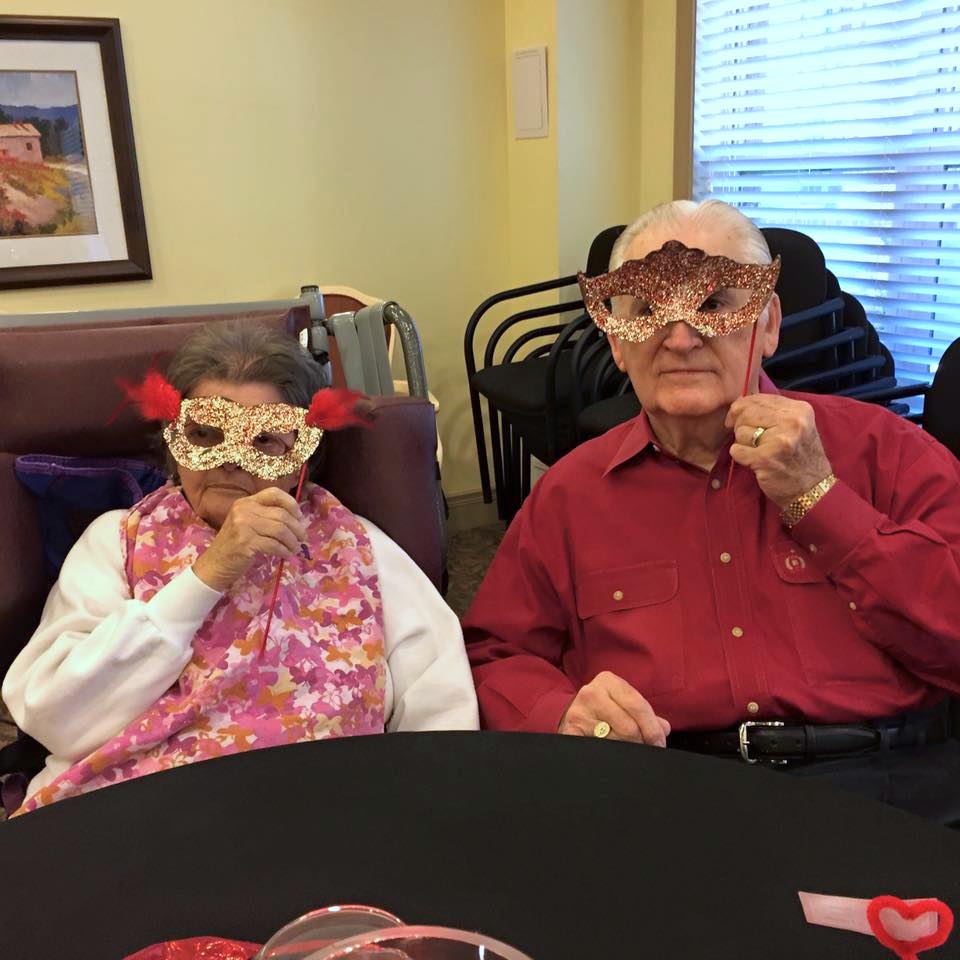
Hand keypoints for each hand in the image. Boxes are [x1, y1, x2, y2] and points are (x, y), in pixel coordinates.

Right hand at [192, 487, 306, 591]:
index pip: (274, 493)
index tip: (300, 517)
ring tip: (296, 549)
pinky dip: (284, 551)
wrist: (214, 564)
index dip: (291, 504)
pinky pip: (274, 545)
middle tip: (303, 538)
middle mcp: (244, 510)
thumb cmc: (235, 544)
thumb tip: (298, 520)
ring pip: (280, 530)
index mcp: (246, 502)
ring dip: (292, 541)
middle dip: (297, 528)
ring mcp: (243, 526)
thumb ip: (266, 516)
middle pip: (281, 514)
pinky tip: (286, 555)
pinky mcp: (245, 542)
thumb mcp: (247, 523)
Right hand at [559, 671, 670, 745]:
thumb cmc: (604, 708)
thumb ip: (645, 713)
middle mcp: (592, 692)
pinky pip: (600, 749)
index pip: (638, 706)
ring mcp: (579, 712)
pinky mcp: (571, 731)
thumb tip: (664, 728)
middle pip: (629, 727)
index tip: (659, 744)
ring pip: (615, 741)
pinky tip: (611, 752)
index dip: (652, 729)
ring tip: (625, 748)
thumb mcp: (623, 702)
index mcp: (609, 681)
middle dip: (640, 742)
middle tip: (643, 749)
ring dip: (625, 750)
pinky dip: (609, 754)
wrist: (571, 713)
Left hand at [726, 394, 833, 508]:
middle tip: (749, 439)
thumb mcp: (798, 426)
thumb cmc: (800, 456)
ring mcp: (779, 441)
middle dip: (740, 425)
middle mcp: (792, 422)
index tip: (737, 418)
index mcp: (800, 410)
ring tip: (759, 451)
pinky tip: (754, 461)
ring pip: (740, 432)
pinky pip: (736, 450)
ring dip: (743, 443)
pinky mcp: (766, 459)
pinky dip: (740, 456)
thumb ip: (774, 412)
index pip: (759, 398)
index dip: (742, 407)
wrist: (812, 489)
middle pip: (746, 413)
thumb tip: (739, 404)